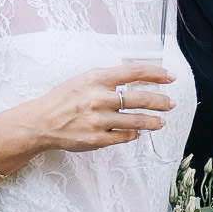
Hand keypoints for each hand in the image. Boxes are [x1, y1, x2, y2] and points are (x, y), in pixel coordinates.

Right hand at [30, 63, 174, 153]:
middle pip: (141, 99)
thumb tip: (138, 80)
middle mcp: (99, 98)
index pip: (135, 72)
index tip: (170, 77)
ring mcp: (99, 120)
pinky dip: (134, 134)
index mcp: (97, 78)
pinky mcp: (97, 139)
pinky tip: (138, 132)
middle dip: (161, 101)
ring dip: (153, 121)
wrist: (42, 122)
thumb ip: (109, 79)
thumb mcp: (85, 79)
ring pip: (137, 121)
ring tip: (161, 121)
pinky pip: (125, 137)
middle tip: (170, 103)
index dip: (156, 74)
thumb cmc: (64, 99)